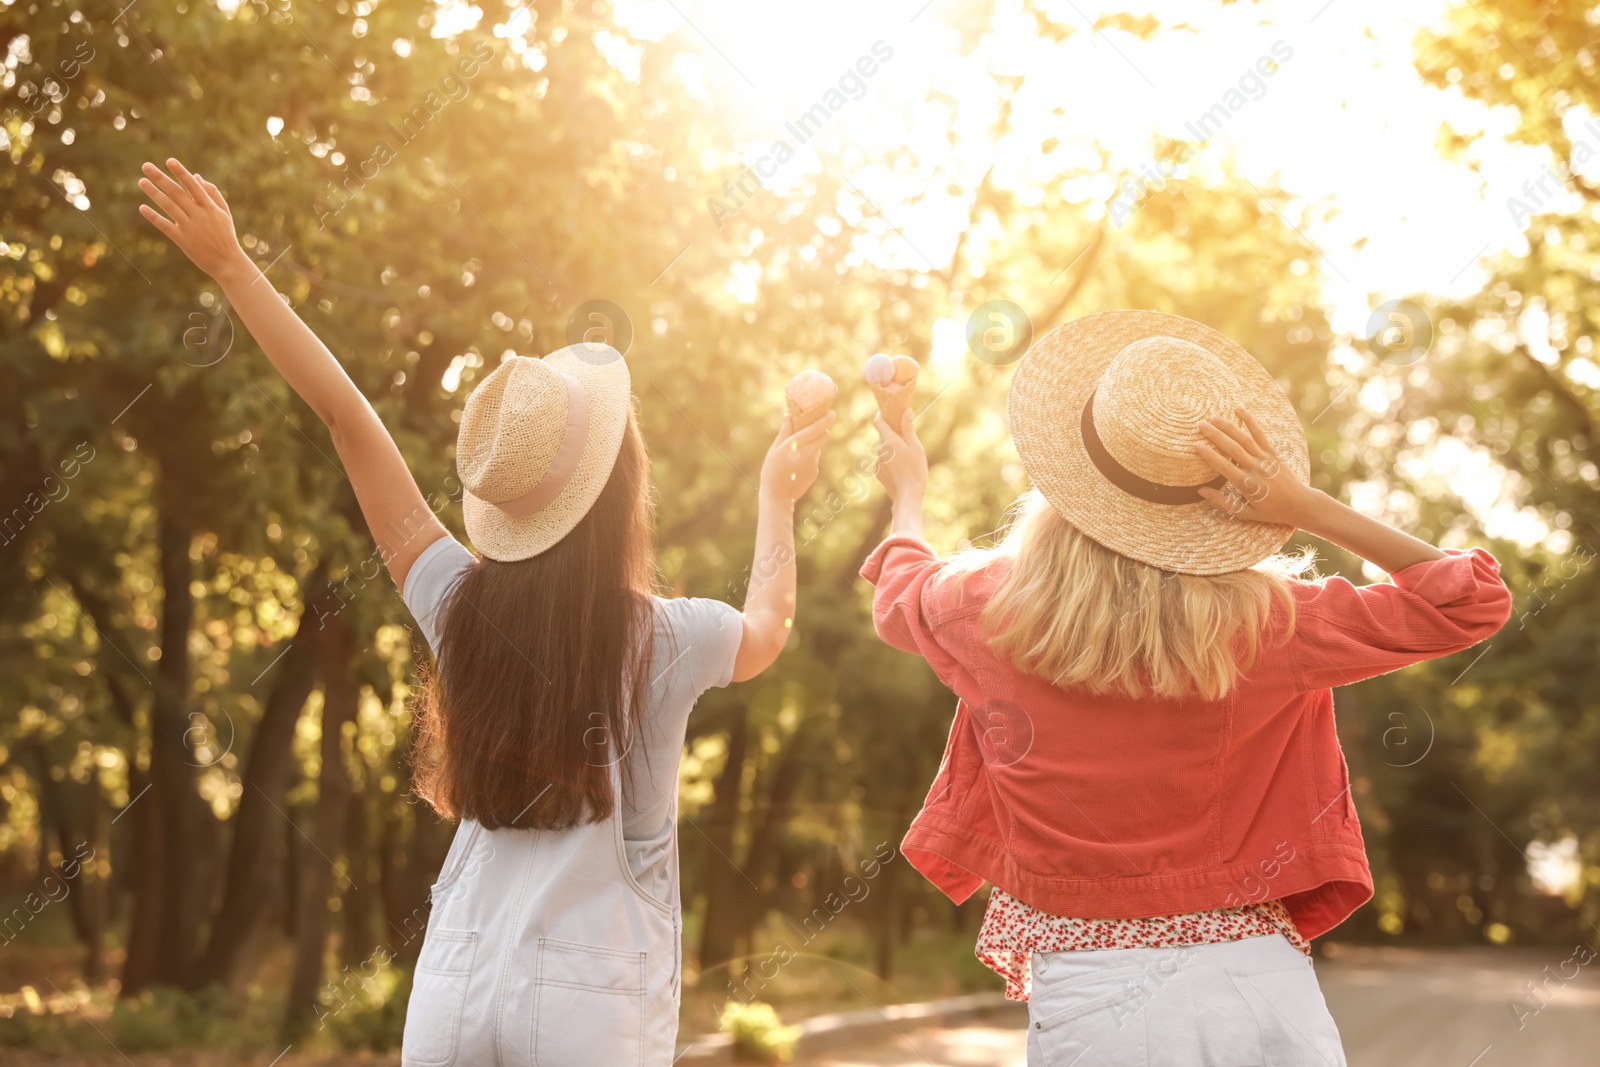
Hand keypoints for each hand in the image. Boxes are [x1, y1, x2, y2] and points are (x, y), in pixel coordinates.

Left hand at [138, 159, 250, 282]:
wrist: (228, 263)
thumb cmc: (225, 235)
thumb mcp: (224, 213)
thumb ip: (212, 193)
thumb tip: (196, 176)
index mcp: (210, 207)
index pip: (193, 186)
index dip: (181, 173)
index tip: (169, 161)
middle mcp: (199, 215)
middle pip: (177, 193)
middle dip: (161, 178)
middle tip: (146, 166)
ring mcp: (190, 228)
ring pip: (169, 207)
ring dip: (154, 193)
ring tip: (142, 181)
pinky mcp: (183, 240)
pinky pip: (165, 226)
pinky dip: (154, 217)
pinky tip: (142, 207)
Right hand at [760, 411, 833, 502]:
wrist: (778, 497)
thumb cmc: (771, 471)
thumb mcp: (774, 449)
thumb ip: (784, 432)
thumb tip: (788, 416)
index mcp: (797, 444)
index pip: (818, 427)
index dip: (827, 419)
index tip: (831, 413)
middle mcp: (809, 452)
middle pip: (824, 436)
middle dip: (821, 430)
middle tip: (812, 429)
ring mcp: (814, 463)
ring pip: (818, 448)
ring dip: (812, 446)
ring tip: (794, 455)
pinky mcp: (815, 472)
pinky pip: (814, 460)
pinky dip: (808, 458)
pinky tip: (795, 467)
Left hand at [873, 407, 927, 506]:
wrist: (908, 495)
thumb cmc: (916, 470)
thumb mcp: (916, 447)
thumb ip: (908, 428)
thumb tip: (906, 411)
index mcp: (889, 441)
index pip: (878, 421)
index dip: (882, 414)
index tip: (889, 411)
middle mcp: (880, 450)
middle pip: (883, 436)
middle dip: (893, 434)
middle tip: (907, 439)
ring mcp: (877, 462)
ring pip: (884, 450)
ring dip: (892, 449)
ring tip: (907, 459)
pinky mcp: (878, 473)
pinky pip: (883, 461)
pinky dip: (890, 461)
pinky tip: (901, 469)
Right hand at [1195, 406, 1319, 526]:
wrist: (1300, 504)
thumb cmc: (1271, 511)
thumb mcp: (1245, 512)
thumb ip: (1222, 502)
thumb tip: (1201, 491)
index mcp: (1247, 485)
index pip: (1224, 466)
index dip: (1209, 455)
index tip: (1196, 445)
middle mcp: (1256, 468)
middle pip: (1232, 448)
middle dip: (1215, 435)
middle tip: (1200, 425)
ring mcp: (1265, 458)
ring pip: (1244, 438)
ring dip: (1228, 426)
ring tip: (1212, 417)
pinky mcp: (1273, 453)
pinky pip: (1259, 434)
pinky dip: (1250, 421)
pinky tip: (1239, 409)